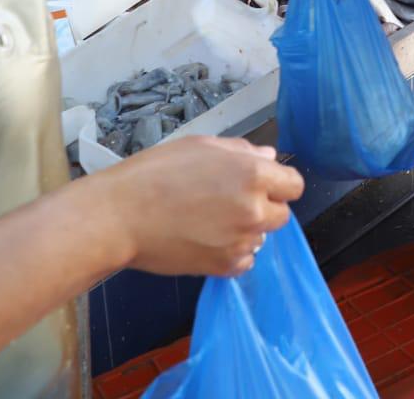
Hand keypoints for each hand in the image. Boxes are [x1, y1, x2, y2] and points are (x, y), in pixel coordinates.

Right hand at [100, 136, 303, 276]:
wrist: (120, 216)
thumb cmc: (154, 174)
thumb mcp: (201, 146)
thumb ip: (241, 151)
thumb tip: (269, 156)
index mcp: (252, 174)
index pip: (294, 185)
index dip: (279, 183)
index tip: (263, 184)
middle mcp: (254, 209)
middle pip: (282, 214)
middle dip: (264, 207)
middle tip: (229, 201)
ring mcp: (241, 241)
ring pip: (262, 237)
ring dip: (246, 230)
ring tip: (210, 220)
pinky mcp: (224, 267)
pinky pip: (245, 260)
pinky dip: (232, 253)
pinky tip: (207, 239)